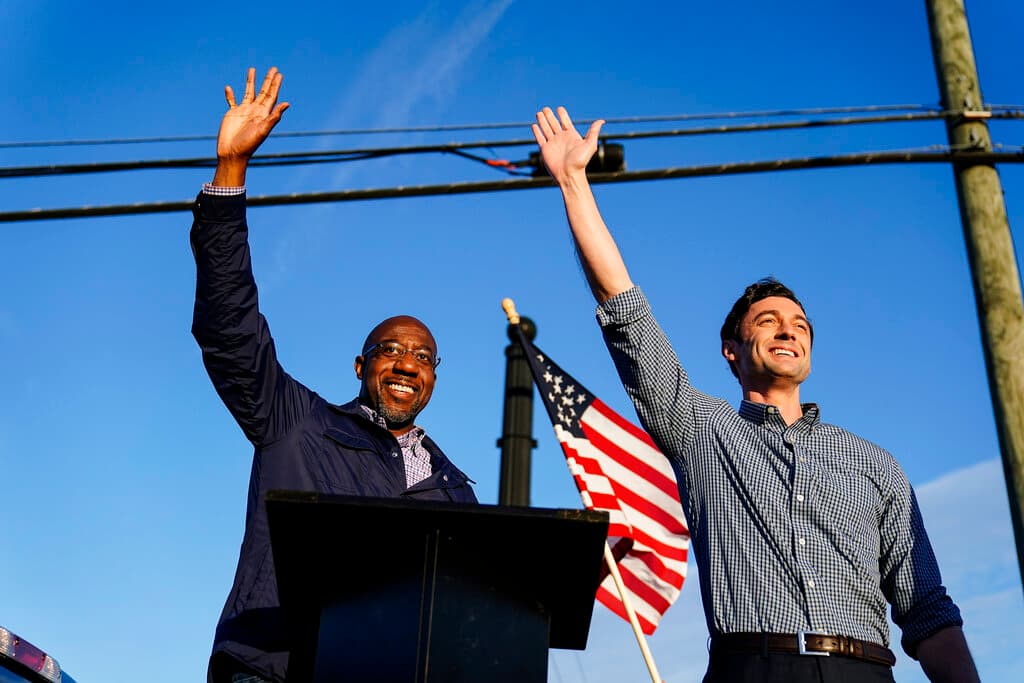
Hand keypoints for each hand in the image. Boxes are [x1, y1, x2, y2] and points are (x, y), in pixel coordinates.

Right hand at [211, 67, 288, 185]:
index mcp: (263, 114)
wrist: (232, 153)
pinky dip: (230, 95)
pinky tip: (228, 87)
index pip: (272, 96)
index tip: (279, 74)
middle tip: (273, 68)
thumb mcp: (263, 130)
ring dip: (250, 82)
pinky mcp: (232, 114)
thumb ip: (274, 117)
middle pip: (263, 92)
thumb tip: (287, 103)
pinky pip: (231, 101)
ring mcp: (243, 112)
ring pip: (248, 92)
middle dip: (268, 80)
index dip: (275, 85)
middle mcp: (255, 111)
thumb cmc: (249, 144)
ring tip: (252, 69)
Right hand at [531, 106, 603, 183]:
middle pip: (554, 123)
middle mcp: (561, 138)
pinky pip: (540, 138)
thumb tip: (602, 121)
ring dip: (542, 121)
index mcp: (571, 136)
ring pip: (546, 129)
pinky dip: (537, 132)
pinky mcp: (545, 149)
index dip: (562, 115)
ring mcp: (552, 143)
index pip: (565, 122)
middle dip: (550, 116)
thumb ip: (593, 132)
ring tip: (539, 113)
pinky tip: (535, 125)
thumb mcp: (590, 145)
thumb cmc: (581, 162)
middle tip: (546, 108)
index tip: (559, 109)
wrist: (569, 175)